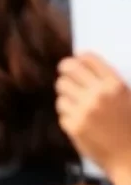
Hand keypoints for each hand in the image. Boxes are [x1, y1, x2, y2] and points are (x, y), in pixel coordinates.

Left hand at [57, 53, 130, 174]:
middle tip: (68, 77)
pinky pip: (61, 109)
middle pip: (68, 68)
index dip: (80, 59)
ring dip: (67, 94)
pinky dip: (68, 114)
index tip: (78, 63)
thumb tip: (83, 61)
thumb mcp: (129, 100)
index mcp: (115, 86)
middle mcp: (98, 95)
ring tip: (76, 103)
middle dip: (66, 71)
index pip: (87, 58)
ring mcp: (85, 110)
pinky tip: (79, 121)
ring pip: (61, 88)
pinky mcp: (74, 126)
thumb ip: (110, 84)